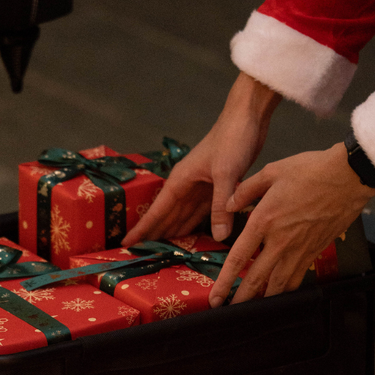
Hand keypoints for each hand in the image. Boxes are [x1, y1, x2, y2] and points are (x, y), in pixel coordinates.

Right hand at [123, 71, 280, 245]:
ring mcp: (201, 187)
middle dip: (155, 235)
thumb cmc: (231, 139)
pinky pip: (203, 212)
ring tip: (164, 253)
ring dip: (175, 233)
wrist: (248, 118)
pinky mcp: (217, 187)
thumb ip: (220, 206)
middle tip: (143, 256)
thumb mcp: (225, 174)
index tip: (127, 244)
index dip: (142, 229)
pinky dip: (197, 225)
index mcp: (181, 180)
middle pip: (167, 216)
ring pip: (184, 216)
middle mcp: (187, 185)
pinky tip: (193, 237)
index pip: (156, 210)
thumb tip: (219, 237)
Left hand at [208, 142, 374, 304]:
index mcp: (264, 221)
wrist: (350, 176)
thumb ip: (246, 189)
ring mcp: (300, 249)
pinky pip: (297, 278)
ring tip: (253, 308)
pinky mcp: (315, 251)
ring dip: (264, 298)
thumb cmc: (313, 170)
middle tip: (229, 311)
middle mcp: (280, 241)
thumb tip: (228, 203)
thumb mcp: (272, 171)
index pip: (238, 259)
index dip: (224, 282)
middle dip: (240, 299)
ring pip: (278, 285)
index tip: (215, 297)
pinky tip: (279, 292)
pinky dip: (286, 289)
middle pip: (256, 280)